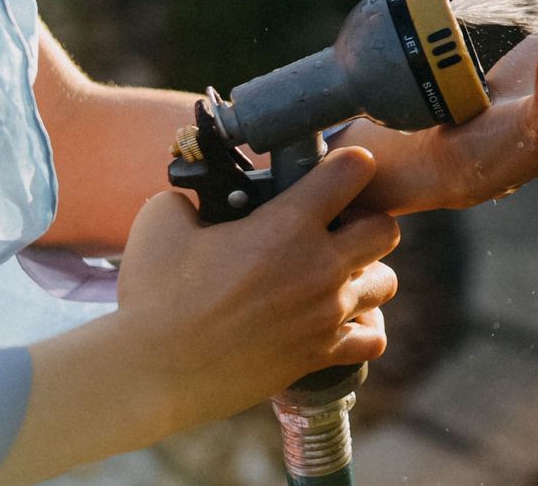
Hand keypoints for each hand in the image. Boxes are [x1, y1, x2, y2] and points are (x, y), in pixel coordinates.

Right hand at [112, 147, 398, 433]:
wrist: (151, 372)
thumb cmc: (154, 297)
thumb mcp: (162, 222)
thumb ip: (191, 198)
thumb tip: (196, 198)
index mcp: (288, 225)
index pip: (354, 169)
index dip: (347, 164)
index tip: (334, 172)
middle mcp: (320, 267)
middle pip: (386, 228)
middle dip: (366, 223)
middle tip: (335, 232)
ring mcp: (325, 313)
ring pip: (386, 282)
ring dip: (365, 276)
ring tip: (334, 278)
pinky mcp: (319, 355)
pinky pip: (371, 340)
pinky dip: (361, 331)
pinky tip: (336, 324)